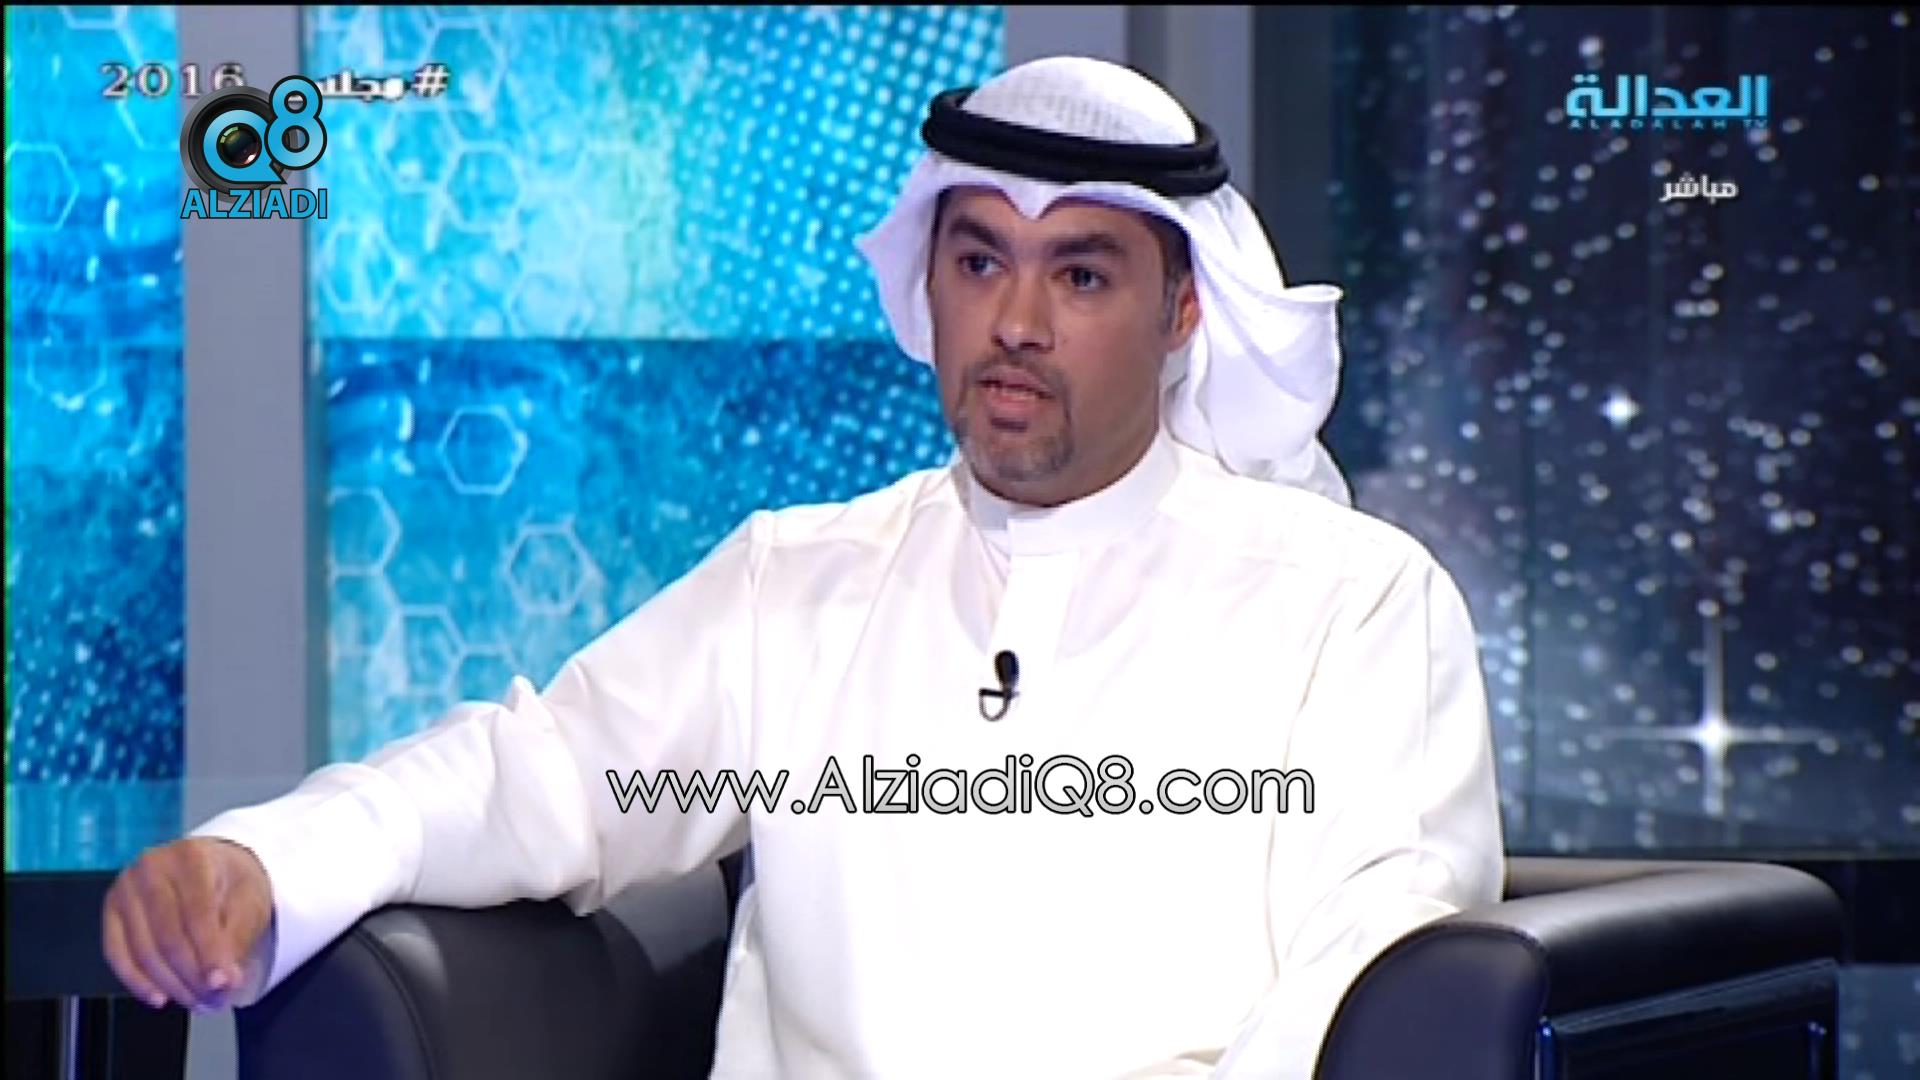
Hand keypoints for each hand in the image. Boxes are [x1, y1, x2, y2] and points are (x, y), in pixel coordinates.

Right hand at [101, 837, 272, 1010]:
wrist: (210, 866)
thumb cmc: (230, 883)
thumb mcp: (249, 901)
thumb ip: (237, 939)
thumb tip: (223, 982)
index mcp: (190, 857)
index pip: (198, 914)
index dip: (210, 954)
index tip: (224, 985)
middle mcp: (150, 868)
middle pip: (167, 936)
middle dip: (192, 976)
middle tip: (214, 1001)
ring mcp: (124, 888)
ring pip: (142, 950)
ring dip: (170, 985)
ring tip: (197, 1003)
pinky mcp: (111, 910)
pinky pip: (117, 954)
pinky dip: (138, 981)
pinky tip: (161, 997)